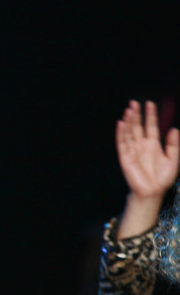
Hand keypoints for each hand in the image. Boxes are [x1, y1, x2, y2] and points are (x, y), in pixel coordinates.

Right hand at [116, 100, 178, 237]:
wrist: (153, 191)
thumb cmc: (163, 178)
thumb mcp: (174, 159)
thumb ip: (174, 145)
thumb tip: (173, 129)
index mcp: (153, 144)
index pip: (151, 126)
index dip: (151, 115)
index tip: (150, 104)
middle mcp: (141, 145)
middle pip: (138, 126)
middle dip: (137, 115)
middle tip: (135, 102)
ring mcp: (133, 150)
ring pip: (129, 132)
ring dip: (129, 121)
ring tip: (129, 109)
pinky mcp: (125, 157)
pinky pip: (122, 143)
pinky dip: (121, 133)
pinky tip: (121, 123)